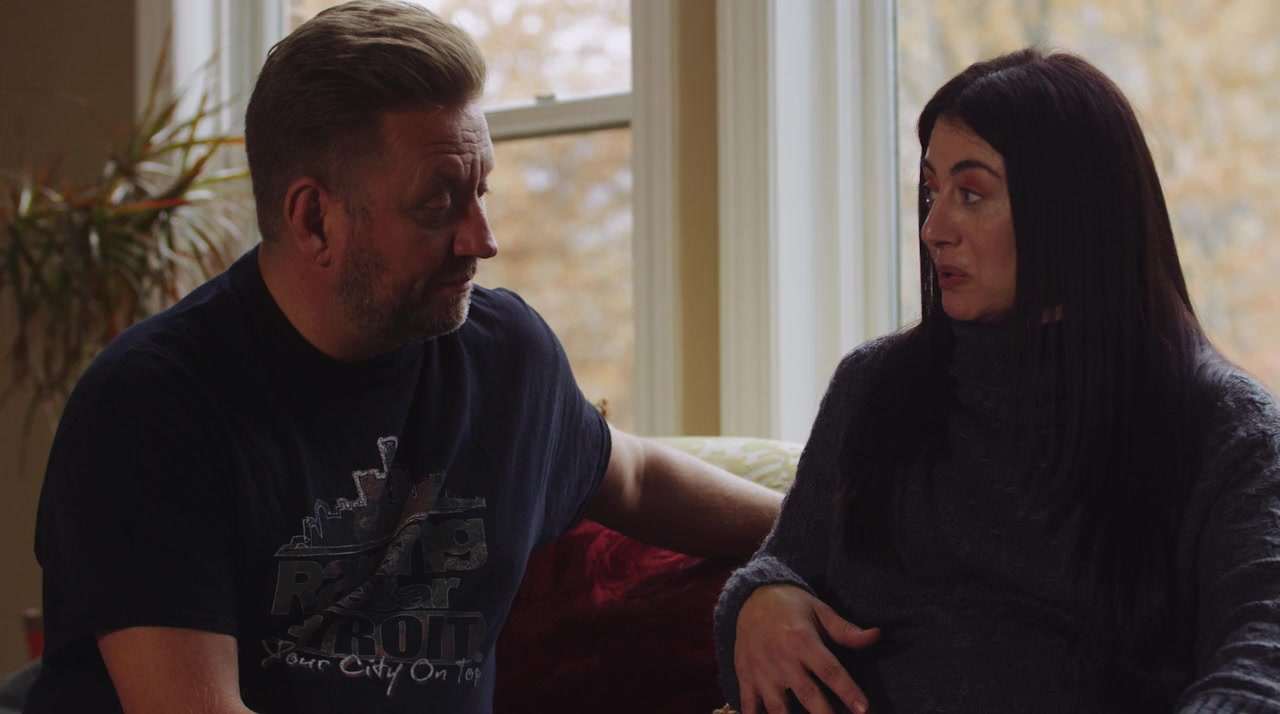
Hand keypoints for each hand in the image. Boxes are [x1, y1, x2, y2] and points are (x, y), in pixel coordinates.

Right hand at [734, 584, 879, 713]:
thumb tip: (877, 636)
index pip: (830, 670)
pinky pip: (748, 705)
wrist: (750, 596)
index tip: (863, 709)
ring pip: (778, 707)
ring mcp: (762, 671)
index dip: (848, 691)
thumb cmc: (791, 605)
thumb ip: (847, 630)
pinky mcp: (746, 677)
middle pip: (808, 694)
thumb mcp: (820, 610)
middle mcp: (782, 658)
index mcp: (802, 639)